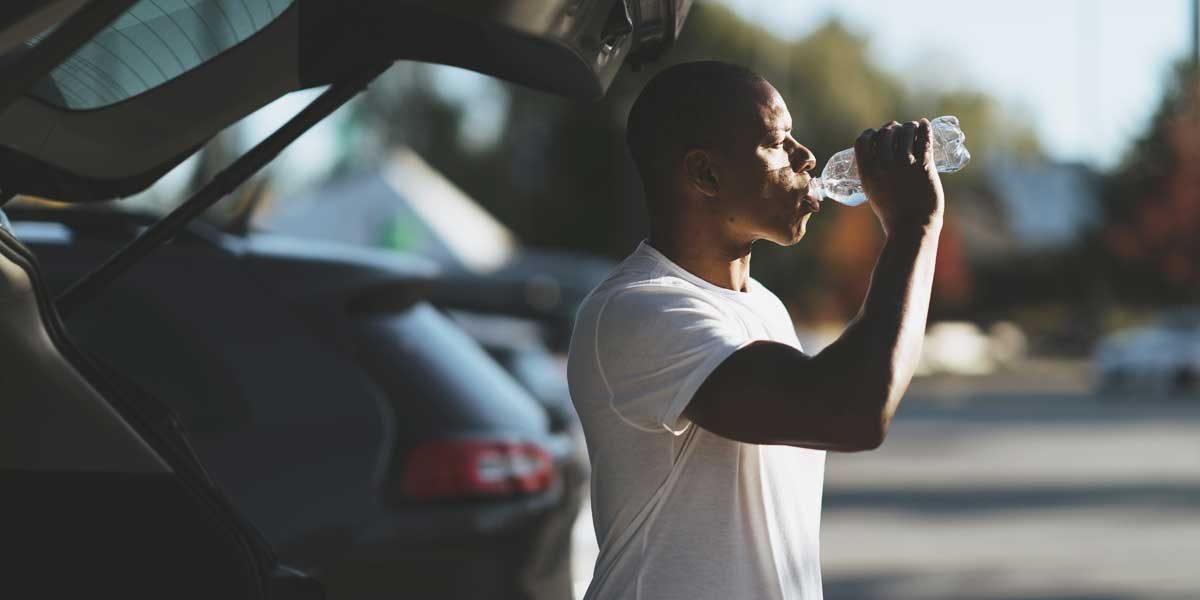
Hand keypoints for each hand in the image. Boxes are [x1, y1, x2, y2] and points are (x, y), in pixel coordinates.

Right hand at [854, 119, 944, 235]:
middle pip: (886, 133)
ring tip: (913, 127)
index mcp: (868, 172)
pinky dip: (924, 128)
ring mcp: (905, 164)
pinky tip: (924, 124)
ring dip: (909, 126)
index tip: (877, 133)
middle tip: (898, 129)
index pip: (863, 141)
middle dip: (892, 127)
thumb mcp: (873, 193)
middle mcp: (884, 164)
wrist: (912, 226)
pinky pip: (924, 139)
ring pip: (906, 132)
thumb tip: (879, 161)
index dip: (870, 133)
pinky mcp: (923, 166)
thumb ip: (874, 176)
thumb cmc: (892, 214)